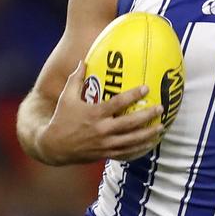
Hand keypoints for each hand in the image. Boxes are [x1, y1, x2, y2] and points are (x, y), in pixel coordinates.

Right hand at [37, 61, 163, 163]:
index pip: (117, 103)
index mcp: (94, 114)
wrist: (54, 147)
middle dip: (147, 116)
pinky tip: (150, 144)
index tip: (146, 88)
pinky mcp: (106, 154)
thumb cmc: (61, 119)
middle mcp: (102, 130)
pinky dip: (139, 149)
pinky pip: (126, 152)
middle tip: (160, 108)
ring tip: (161, 127)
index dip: (133, 95)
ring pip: (131, 140)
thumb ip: (75, 79)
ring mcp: (105, 144)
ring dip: (148, 134)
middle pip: (130, 123)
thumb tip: (82, 61)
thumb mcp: (66, 98)